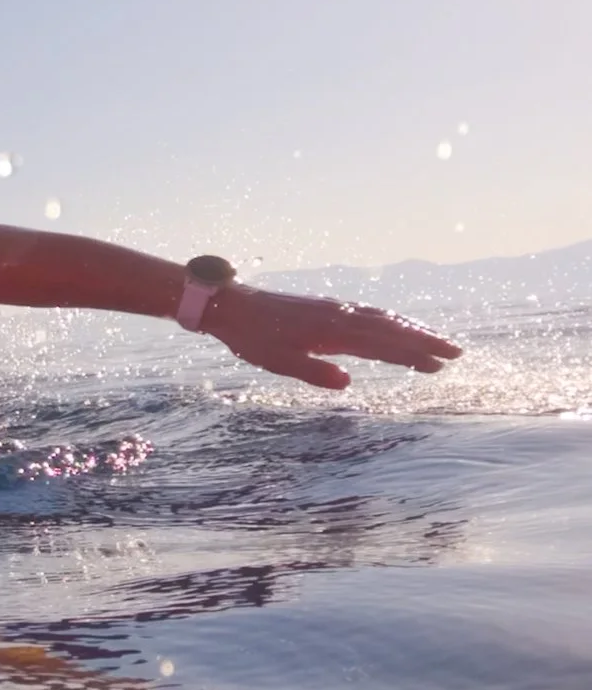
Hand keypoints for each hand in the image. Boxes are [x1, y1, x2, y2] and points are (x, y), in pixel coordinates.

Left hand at [199, 286, 461, 389]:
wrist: (233, 306)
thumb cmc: (254, 337)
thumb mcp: (279, 362)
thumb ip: (314, 372)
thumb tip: (348, 383)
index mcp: (333, 330)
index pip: (383, 343)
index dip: (413, 353)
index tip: (440, 363)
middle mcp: (341, 316)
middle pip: (392, 328)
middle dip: (424, 341)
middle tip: (456, 354)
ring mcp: (336, 310)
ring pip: (383, 319)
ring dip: (411, 331)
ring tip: (436, 344)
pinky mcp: (329, 309)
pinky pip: (369, 315)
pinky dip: (390, 323)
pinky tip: (396, 329)